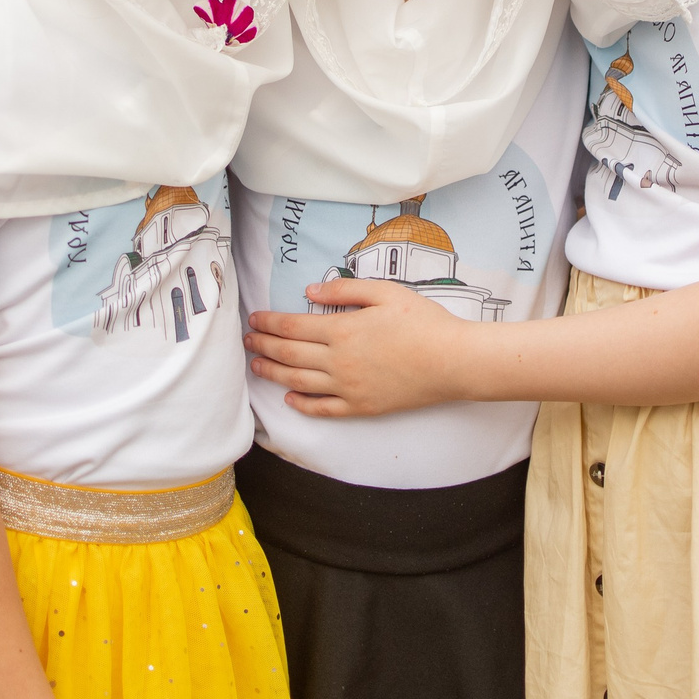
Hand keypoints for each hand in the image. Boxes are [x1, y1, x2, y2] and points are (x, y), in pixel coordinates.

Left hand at [244, 277, 460, 416]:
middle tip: (246, 340)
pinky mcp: (361, 407)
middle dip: (263, 346)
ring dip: (273, 374)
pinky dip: (302, 405)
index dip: (269, 322)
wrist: (452, 361)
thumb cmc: (423, 322)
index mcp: (342, 330)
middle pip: (289, 354)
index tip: (254, 318)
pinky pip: (323, 409)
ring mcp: (348, 387)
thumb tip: (310, 291)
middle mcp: (338, 361)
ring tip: (256, 366)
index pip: (293, 326)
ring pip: (298, 383)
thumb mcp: (386, 292)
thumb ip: (345, 289)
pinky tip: (289, 400)